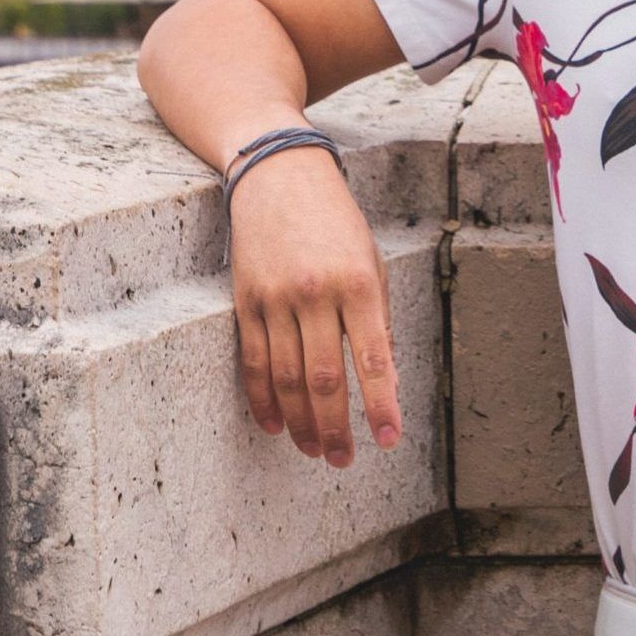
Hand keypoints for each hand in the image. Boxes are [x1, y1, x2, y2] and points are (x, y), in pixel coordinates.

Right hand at [227, 144, 403, 466]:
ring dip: (301, 423)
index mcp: (359, 282)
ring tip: (314, 451)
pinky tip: (275, 425)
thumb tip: (384, 376)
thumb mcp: (371, 260)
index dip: (382, 404)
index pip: (374, 357)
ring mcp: (277, 298)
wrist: (281, 176)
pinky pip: (253, 361)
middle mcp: (317, 292)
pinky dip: (263, 400)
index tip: (389, 439)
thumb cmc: (337, 222)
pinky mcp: (246, 300)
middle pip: (325, 379)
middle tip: (344, 460)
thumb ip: (376, 316)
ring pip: (286, 378)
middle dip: (336, 427)